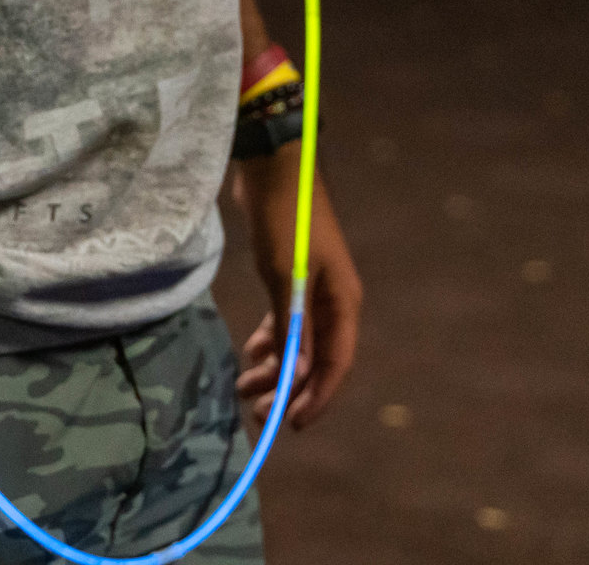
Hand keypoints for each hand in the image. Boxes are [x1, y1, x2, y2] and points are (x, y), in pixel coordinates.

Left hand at [232, 145, 361, 428]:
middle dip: (288, 386)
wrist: (272, 166)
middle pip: (316, 357)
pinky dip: (270, 339)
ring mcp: (312, 287)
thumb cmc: (284, 218)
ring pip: (297, 341)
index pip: (335, 363)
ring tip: (245, 386)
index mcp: (343, 301)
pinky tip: (251, 351)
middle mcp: (332, 299)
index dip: (316, 396)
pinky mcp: (290, 275)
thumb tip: (300, 372)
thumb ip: (294, 324)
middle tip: (256, 409)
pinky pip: (285, 321)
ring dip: (275, 366)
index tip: (291, 422)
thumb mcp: (287, 275)